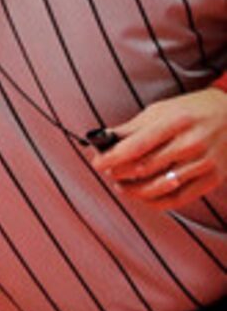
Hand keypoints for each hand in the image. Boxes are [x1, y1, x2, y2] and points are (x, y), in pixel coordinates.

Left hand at [91, 87, 226, 207]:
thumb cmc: (193, 111)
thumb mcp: (163, 110)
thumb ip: (131, 127)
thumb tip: (100, 141)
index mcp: (177, 122)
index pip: (137, 146)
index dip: (111, 158)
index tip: (97, 164)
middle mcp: (192, 143)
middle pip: (143, 169)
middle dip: (119, 174)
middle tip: (109, 172)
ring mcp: (204, 163)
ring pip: (157, 188)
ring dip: (132, 190)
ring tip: (122, 185)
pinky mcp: (212, 179)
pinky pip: (175, 200)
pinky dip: (152, 201)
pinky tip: (141, 194)